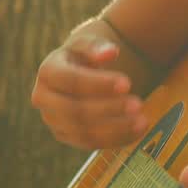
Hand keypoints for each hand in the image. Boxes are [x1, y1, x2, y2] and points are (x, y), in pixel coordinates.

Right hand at [31, 28, 147, 148]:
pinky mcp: (67, 136)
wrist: (77, 72)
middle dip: (108, 108)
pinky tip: (138, 131)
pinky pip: (91, 143)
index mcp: (48, 72)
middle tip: (138, 104)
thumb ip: (96, 46)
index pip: (71, 80)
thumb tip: (110, 52)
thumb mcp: (88, 44)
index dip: (99, 83)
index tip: (127, 83)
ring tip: (143, 121)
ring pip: (82, 132)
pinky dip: (116, 139)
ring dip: (115, 129)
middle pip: (74, 110)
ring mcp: (54, 120)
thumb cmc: (85, 55)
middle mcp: (44, 99)